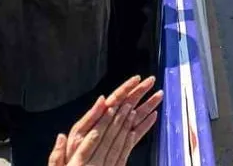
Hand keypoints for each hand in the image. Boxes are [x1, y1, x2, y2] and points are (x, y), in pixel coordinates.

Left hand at [48, 76, 163, 165]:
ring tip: (159, 95)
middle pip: (128, 103)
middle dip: (140, 91)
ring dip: (148, 105)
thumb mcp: (80, 132)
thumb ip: (92, 116)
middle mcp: (110, 123)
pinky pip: (137, 133)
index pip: (116, 98)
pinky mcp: (122, 146)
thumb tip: (102, 99)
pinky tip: (154, 116)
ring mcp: (117, 133)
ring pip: (135, 116)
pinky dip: (146, 124)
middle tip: (152, 80)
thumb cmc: (74, 153)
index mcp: (99, 117)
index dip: (126, 87)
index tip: (137, 78)